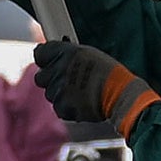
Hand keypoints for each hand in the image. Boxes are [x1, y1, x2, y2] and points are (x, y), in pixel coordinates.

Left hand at [32, 35, 150, 128]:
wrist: (120, 94)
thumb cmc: (110, 73)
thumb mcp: (89, 55)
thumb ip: (68, 56)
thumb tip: (56, 58)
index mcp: (65, 52)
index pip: (40, 53)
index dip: (44, 59)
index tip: (47, 62)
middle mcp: (59, 69)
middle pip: (40, 77)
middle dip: (51, 79)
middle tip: (66, 80)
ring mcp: (59, 89)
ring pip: (50, 93)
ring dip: (61, 94)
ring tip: (80, 93)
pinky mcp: (62, 107)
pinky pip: (58, 107)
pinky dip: (67, 107)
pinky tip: (81, 102)